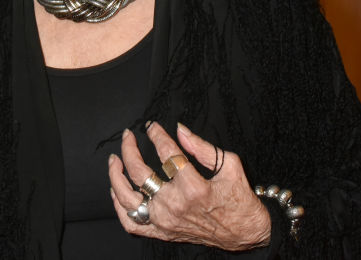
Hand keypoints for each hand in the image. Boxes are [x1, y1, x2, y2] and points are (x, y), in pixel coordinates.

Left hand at [108, 122, 271, 250]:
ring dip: (116, 177)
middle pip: (140, 173)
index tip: (151, 126)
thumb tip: (180, 129)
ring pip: (128, 198)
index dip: (156, 135)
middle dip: (130, 150)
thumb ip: (201, 146)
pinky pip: (132, 223)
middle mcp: (174, 205)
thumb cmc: (239, 199)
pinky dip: (119, 207)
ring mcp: (165, 221)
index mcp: (193, 187)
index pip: (166, 153)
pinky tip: (116, 190)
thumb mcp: (230, 165)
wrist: (245, 233)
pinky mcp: (162, 233)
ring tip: (114, 160)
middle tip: (128, 136)